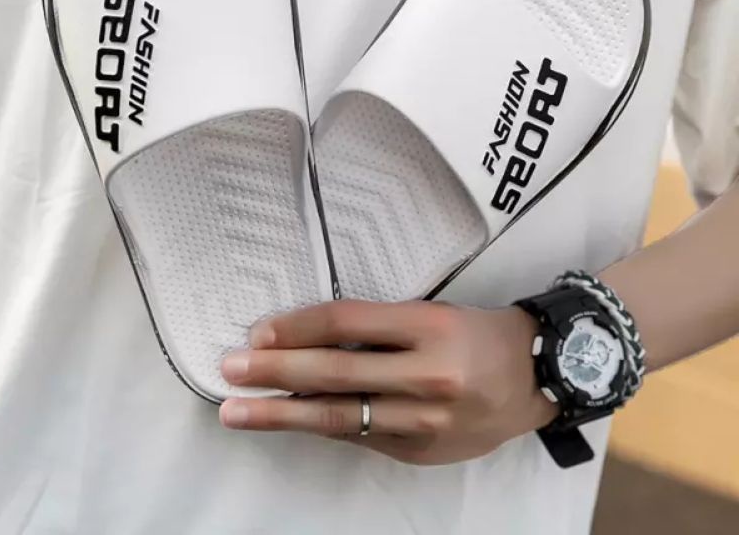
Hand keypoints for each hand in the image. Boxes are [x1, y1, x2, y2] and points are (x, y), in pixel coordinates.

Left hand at [219, 300, 556, 464]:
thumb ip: (374, 328)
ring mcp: (424, 421)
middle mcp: (427, 374)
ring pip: (341, 417)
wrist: (535, 377)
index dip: (297, 326)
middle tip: (230, 369)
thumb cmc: (476, 333)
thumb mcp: (430, 313)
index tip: (258, 331)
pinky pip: (360, 438)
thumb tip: (304, 342)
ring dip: (282, 414)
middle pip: (336, 371)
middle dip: (276, 371)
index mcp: (428, 326)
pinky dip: (322, 427)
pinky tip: (290, 421)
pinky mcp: (421, 452)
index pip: (346, 321)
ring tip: (237, 412)